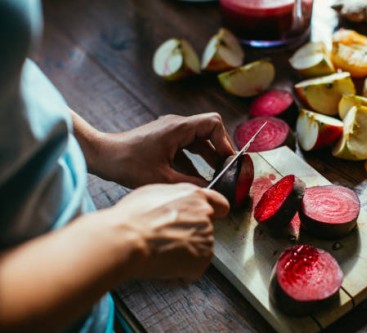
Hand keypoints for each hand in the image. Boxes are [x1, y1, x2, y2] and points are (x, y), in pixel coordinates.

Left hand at [81, 112, 234, 187]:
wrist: (103, 156)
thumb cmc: (128, 163)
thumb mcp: (163, 178)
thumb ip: (190, 183)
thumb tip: (210, 189)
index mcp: (178, 128)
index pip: (213, 123)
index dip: (225, 141)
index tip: (228, 160)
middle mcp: (176, 125)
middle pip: (209, 132)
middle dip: (220, 151)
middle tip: (227, 170)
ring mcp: (170, 132)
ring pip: (198, 141)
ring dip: (208, 157)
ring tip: (217, 175)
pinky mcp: (164, 140)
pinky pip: (186, 148)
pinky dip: (195, 161)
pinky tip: (197, 178)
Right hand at [109, 183, 228, 281]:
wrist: (127, 238)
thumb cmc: (133, 217)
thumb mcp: (155, 193)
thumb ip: (175, 199)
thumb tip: (176, 206)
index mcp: (195, 196)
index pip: (219, 205)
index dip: (215, 214)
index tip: (214, 219)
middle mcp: (205, 215)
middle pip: (204, 231)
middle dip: (188, 238)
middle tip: (165, 242)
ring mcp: (206, 237)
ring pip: (196, 252)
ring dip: (182, 257)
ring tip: (158, 254)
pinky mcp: (203, 259)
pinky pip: (191, 272)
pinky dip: (177, 275)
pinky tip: (160, 267)